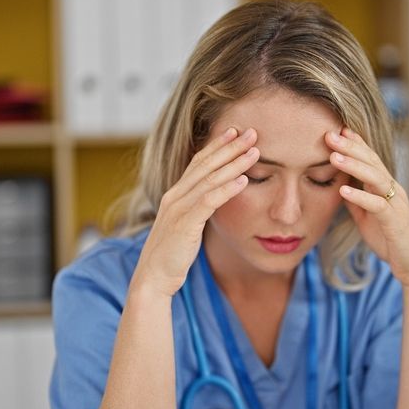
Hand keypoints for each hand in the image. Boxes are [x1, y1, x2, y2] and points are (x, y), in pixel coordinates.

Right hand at [133, 127, 259, 296]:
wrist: (153, 278)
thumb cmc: (171, 255)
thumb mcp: (185, 226)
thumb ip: (196, 210)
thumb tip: (214, 201)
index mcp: (175, 194)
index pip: (198, 162)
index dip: (217, 145)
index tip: (236, 131)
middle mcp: (175, 195)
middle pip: (206, 164)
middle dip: (230, 146)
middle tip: (252, 131)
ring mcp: (178, 208)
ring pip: (210, 178)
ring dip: (234, 163)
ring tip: (255, 151)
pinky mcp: (185, 223)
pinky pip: (209, 201)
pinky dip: (227, 189)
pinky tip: (245, 181)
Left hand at [325, 127, 408, 288]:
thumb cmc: (391, 241)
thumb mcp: (368, 218)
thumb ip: (357, 201)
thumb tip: (341, 187)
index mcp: (386, 188)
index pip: (370, 159)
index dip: (356, 144)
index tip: (338, 130)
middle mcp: (393, 190)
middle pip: (372, 162)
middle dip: (351, 147)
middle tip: (330, 134)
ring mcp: (396, 204)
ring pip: (375, 177)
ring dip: (354, 165)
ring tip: (333, 156)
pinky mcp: (395, 221)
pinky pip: (377, 204)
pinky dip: (360, 196)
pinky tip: (343, 190)